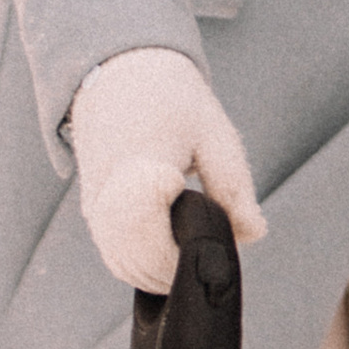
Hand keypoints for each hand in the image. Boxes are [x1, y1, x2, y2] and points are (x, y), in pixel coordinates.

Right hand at [69, 45, 266, 293]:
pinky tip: (178, 250)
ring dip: (167, 271)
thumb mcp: (216, 137)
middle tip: (218, 247)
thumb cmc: (175, 104)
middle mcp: (108, 198)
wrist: (121, 77)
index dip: (187, 246)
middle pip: (145, 263)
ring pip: (129, 268)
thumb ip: (233, 188)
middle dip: (185, 266)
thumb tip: (254, 235)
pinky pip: (119, 258)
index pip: (157, 238)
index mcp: (140, 171)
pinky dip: (148, 265)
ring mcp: (96, 211)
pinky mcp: (93, 217)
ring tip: (201, 248)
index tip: (212, 225)